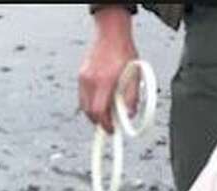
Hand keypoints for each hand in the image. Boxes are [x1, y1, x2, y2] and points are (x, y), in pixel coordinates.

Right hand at [78, 13, 138, 133]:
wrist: (111, 32)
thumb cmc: (124, 52)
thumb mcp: (134, 77)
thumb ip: (131, 99)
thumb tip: (128, 116)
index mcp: (104, 81)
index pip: (99, 112)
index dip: (106, 125)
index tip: (112, 131)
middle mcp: (91, 80)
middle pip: (90, 112)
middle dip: (99, 122)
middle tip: (110, 124)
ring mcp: (84, 77)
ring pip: (84, 106)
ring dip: (94, 113)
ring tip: (107, 112)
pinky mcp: (81, 75)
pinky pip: (83, 97)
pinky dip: (90, 103)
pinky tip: (101, 100)